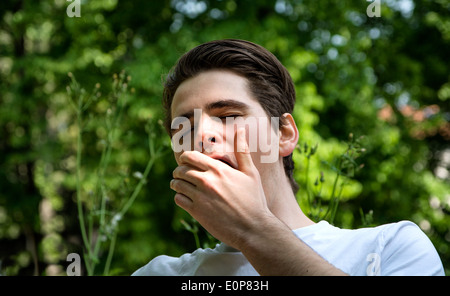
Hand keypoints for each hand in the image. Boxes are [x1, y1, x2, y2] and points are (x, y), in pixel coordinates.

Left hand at [170, 128, 273, 248]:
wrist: (253, 228)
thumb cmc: (254, 199)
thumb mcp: (251, 173)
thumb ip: (242, 151)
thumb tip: (240, 129)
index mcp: (218, 169)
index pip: (190, 156)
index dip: (185, 158)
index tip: (187, 162)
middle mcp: (206, 181)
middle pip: (180, 170)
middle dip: (179, 171)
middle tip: (182, 175)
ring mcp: (200, 197)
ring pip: (177, 184)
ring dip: (177, 184)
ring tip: (182, 186)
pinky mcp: (196, 212)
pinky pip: (179, 199)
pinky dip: (180, 197)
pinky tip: (187, 198)